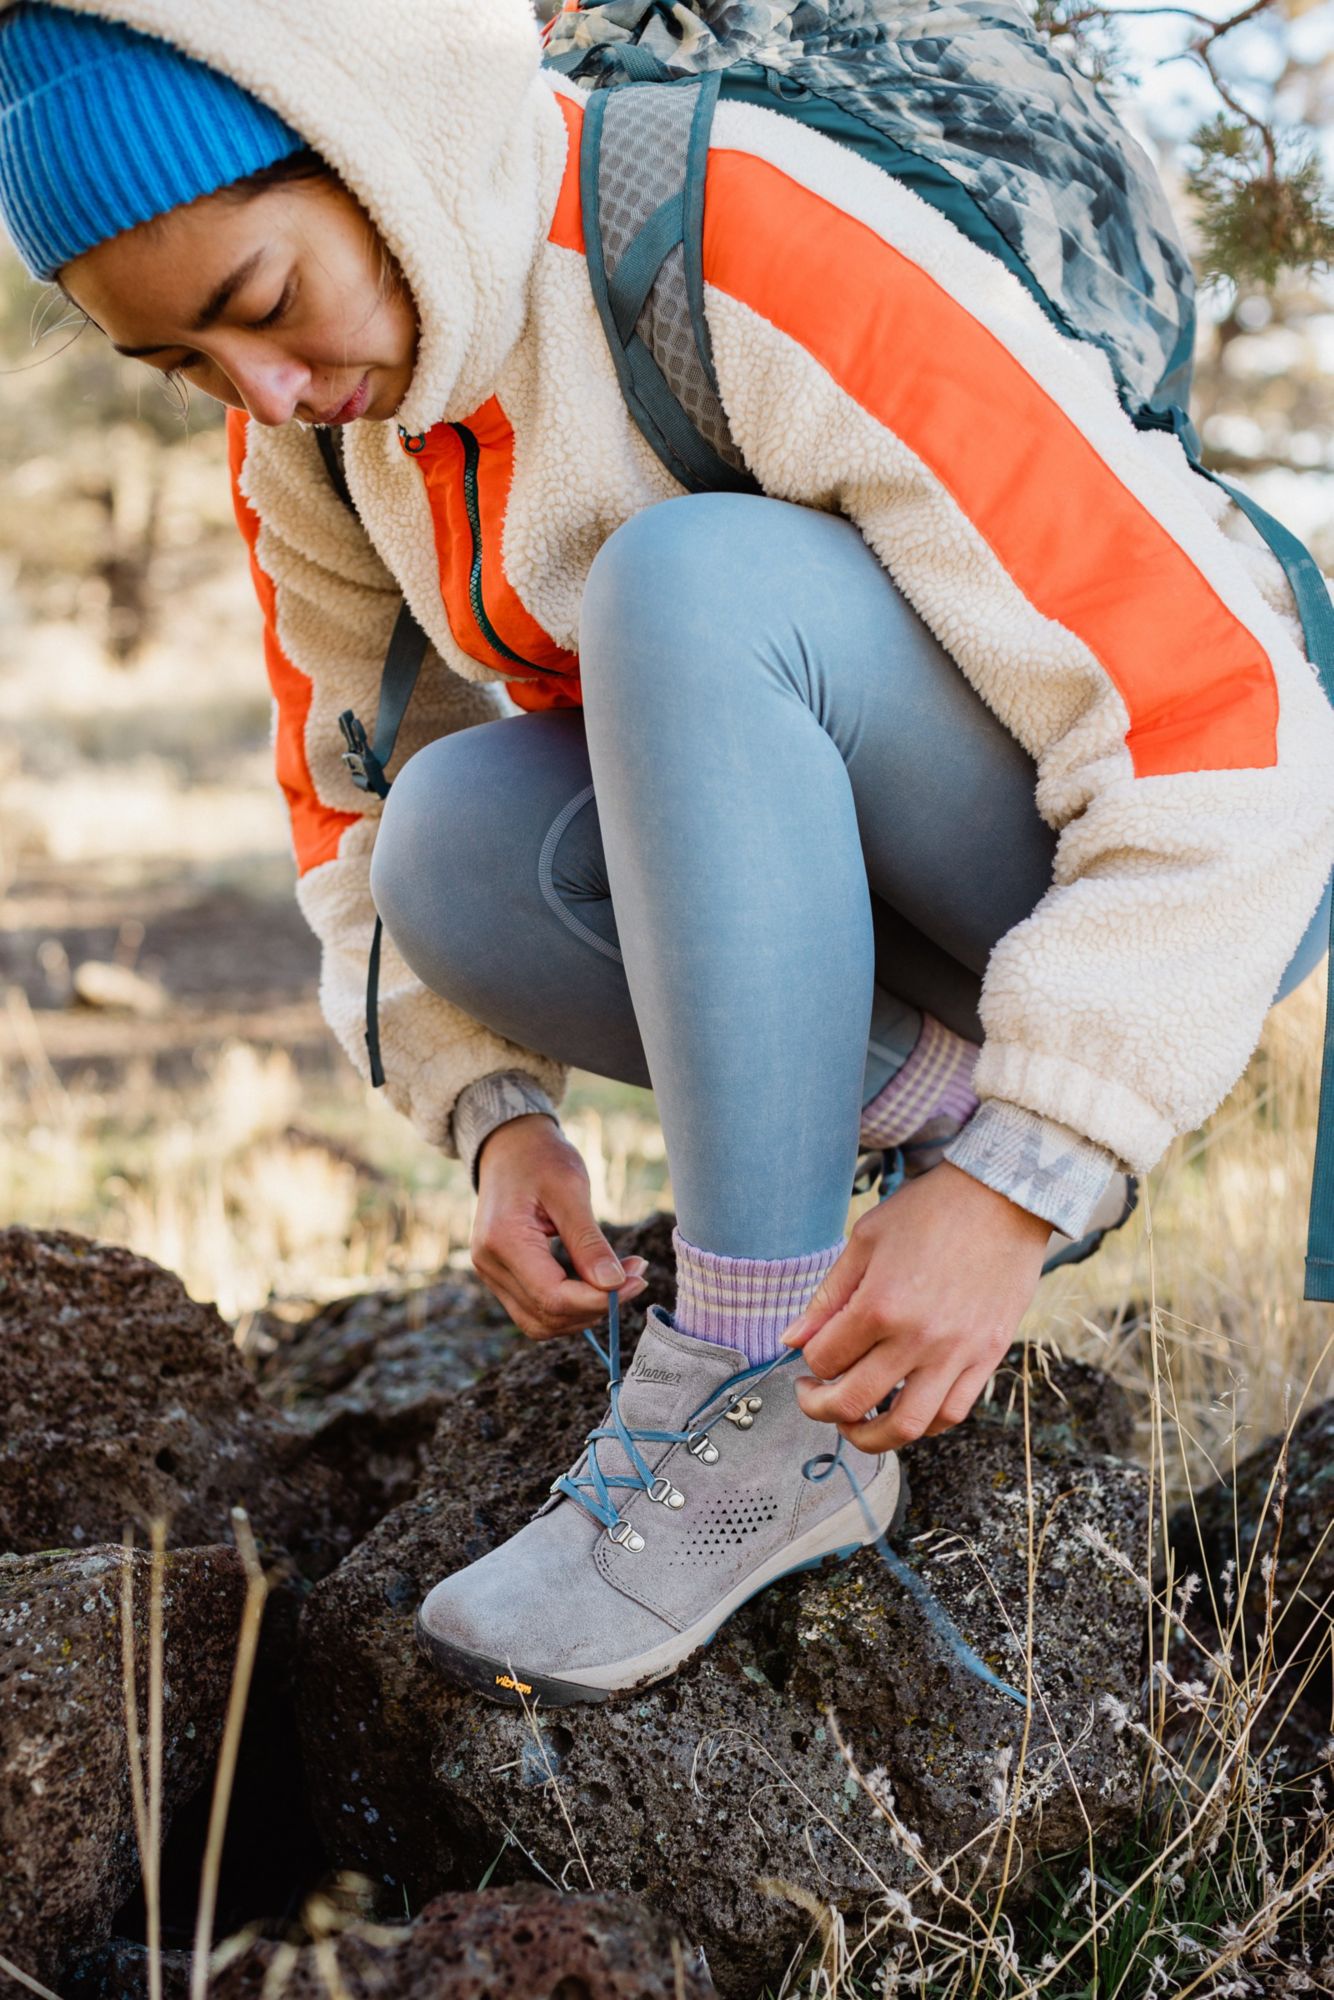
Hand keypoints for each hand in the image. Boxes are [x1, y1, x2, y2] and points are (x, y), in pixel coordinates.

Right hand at [470, 1113, 647, 1338]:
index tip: (636, 1280)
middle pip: (546, 1316)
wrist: (509, 1146)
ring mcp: (491, 1273)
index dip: (597, 1300)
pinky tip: (596, 1283)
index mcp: (503, 1241)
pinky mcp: (501, 1276)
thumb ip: (589, 1242)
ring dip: (584, 1312)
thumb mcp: (571, 1190)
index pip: (552, 1296)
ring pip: (540, 1323)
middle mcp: (489, 1265)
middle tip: (636, 1277)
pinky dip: (569, 1306)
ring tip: (620, 1280)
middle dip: (595, 1307)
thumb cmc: (541, 1158)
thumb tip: (614, 1285)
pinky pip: (535, 1309)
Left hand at [785, 1163, 1048, 1452]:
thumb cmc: (931, 1211)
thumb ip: (828, 1296)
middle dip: (820, 1408)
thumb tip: (793, 1340)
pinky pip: (951, 1413)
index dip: (807, 1360)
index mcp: (880, 1305)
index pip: (824, 1359)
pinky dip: (922, 1424)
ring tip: (854, 1422)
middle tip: (812, 1397)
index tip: (809, 1352)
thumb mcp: (866, 1239)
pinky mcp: (987, 1358)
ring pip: (905, 1426)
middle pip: (854, 1402)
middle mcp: (918, 1338)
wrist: (1003, 1198)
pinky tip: (903, 1407)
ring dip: (869, 1436)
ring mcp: (957, 1354)